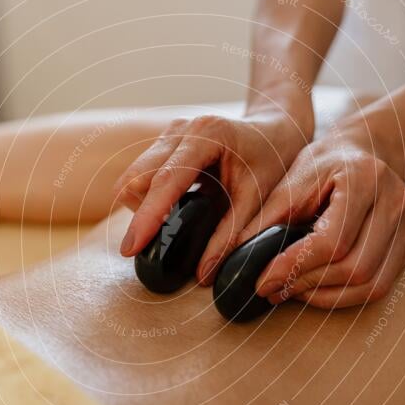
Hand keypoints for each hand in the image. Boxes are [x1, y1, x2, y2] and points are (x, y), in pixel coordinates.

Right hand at [114, 106, 312, 283]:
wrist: (274, 131)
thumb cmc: (271, 160)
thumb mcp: (257, 199)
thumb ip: (230, 235)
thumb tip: (203, 274)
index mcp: (207, 135)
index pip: (166, 180)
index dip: (146, 216)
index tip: (130, 248)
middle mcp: (181, 130)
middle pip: (136, 176)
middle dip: (139, 214)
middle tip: (154, 244)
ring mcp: (169, 135)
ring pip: (133, 177)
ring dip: (143, 207)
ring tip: (171, 224)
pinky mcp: (164, 144)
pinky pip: (141, 176)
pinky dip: (149, 199)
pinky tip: (174, 210)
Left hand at [240, 124, 404, 308]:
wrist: (363, 151)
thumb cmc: (323, 164)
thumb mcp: (291, 180)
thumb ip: (267, 219)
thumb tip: (237, 258)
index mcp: (364, 178)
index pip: (333, 240)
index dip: (295, 266)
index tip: (263, 280)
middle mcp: (395, 202)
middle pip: (355, 267)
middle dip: (308, 284)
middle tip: (272, 289)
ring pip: (370, 284)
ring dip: (324, 296)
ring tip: (290, 291)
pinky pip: (378, 286)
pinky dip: (343, 296)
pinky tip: (314, 289)